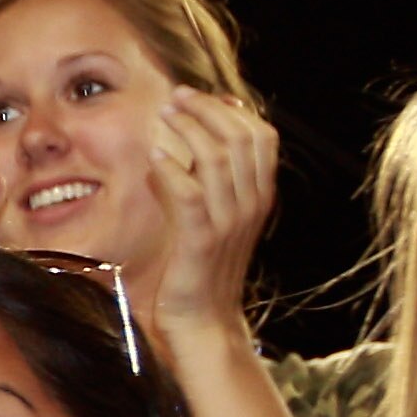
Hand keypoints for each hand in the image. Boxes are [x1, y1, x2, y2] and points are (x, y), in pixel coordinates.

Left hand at [141, 90, 277, 338]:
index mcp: (259, 196)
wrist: (204, 321)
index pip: (262, 136)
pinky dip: (172, 169)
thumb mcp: (211, 215)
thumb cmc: (201, 266)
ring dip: (188, 130)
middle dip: (207, 110)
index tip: (199, 96)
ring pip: (218, 159)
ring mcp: (230, 223)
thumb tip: (180, 138)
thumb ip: (205, 179)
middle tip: (176, 97)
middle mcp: (251, 205)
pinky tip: (153, 157)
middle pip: (242, 138)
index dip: (232, 109)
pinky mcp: (201, 241)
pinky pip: (191, 194)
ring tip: (163, 115)